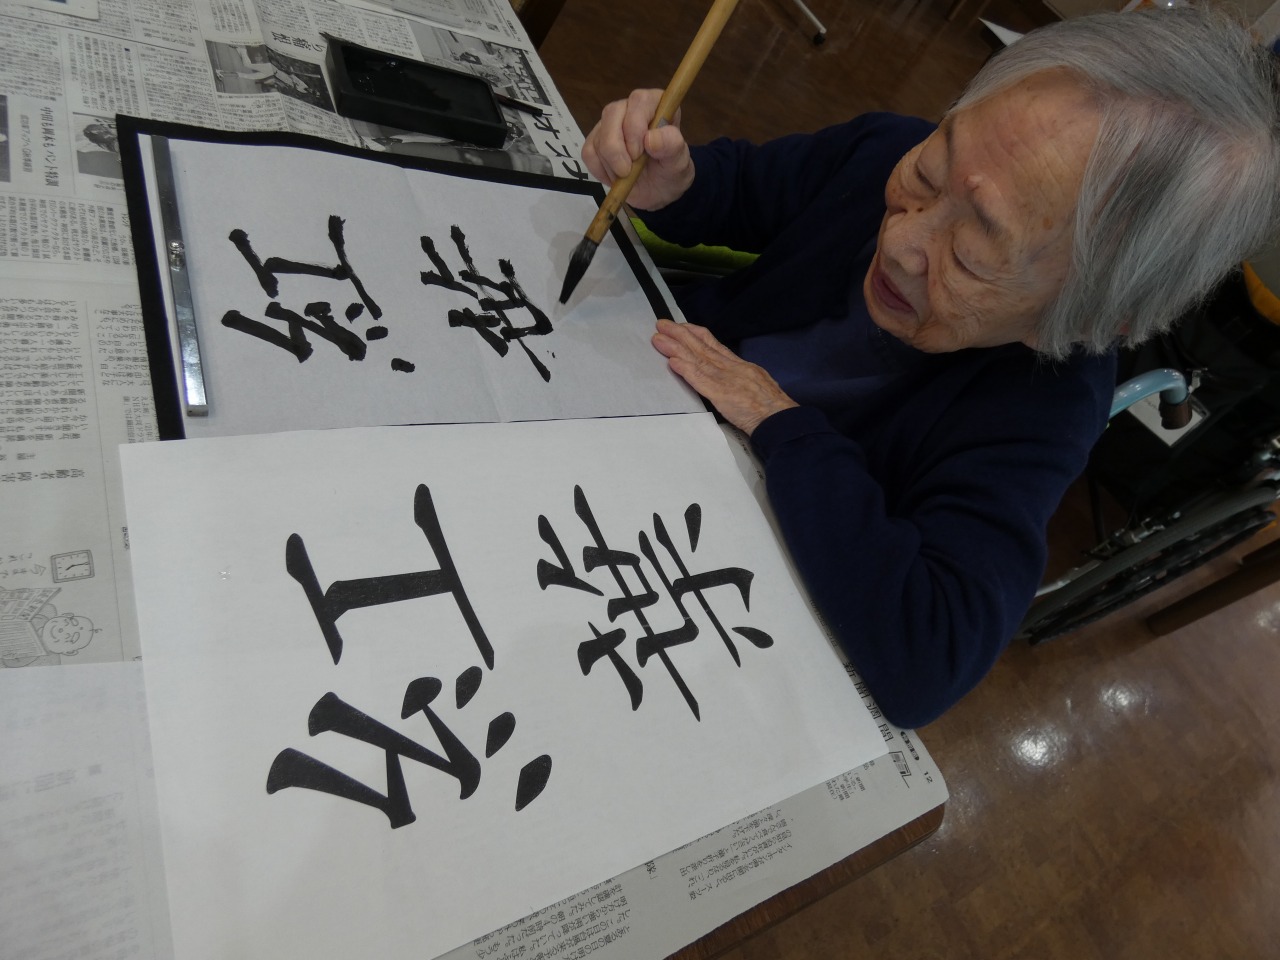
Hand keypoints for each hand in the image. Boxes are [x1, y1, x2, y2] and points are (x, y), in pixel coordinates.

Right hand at [581, 89, 694, 210]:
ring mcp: (610, 123)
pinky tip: (615, 176)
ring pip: (598, 136)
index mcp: (655, 104)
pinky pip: (589, 152)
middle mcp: (630, 108)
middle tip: (628, 170)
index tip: (639, 153)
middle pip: (612, 113)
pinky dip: (600, 170)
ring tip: (628, 175)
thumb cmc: (670, 172)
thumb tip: (651, 138)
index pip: (639, 100)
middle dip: (617, 147)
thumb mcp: (679, 163)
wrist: (656, 192)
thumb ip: (672, 146)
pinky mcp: (595, 141)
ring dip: (611, 163)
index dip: (635, 127)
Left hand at [652, 319, 797, 434]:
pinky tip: (673, 362)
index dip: (696, 334)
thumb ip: (740, 377)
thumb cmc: (772, 407)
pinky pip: (701, 380)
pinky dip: (686, 370)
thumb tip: (729, 375)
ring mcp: (726, 380)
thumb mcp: (758, 382)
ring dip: (676, 348)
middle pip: (701, 347)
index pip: (714, 345)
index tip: (682, 326)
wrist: (781, 418)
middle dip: (680, 334)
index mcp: (739, 365)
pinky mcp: (722, 395)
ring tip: (659, 339)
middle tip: (662, 324)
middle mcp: (731, 368)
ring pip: (697, 359)